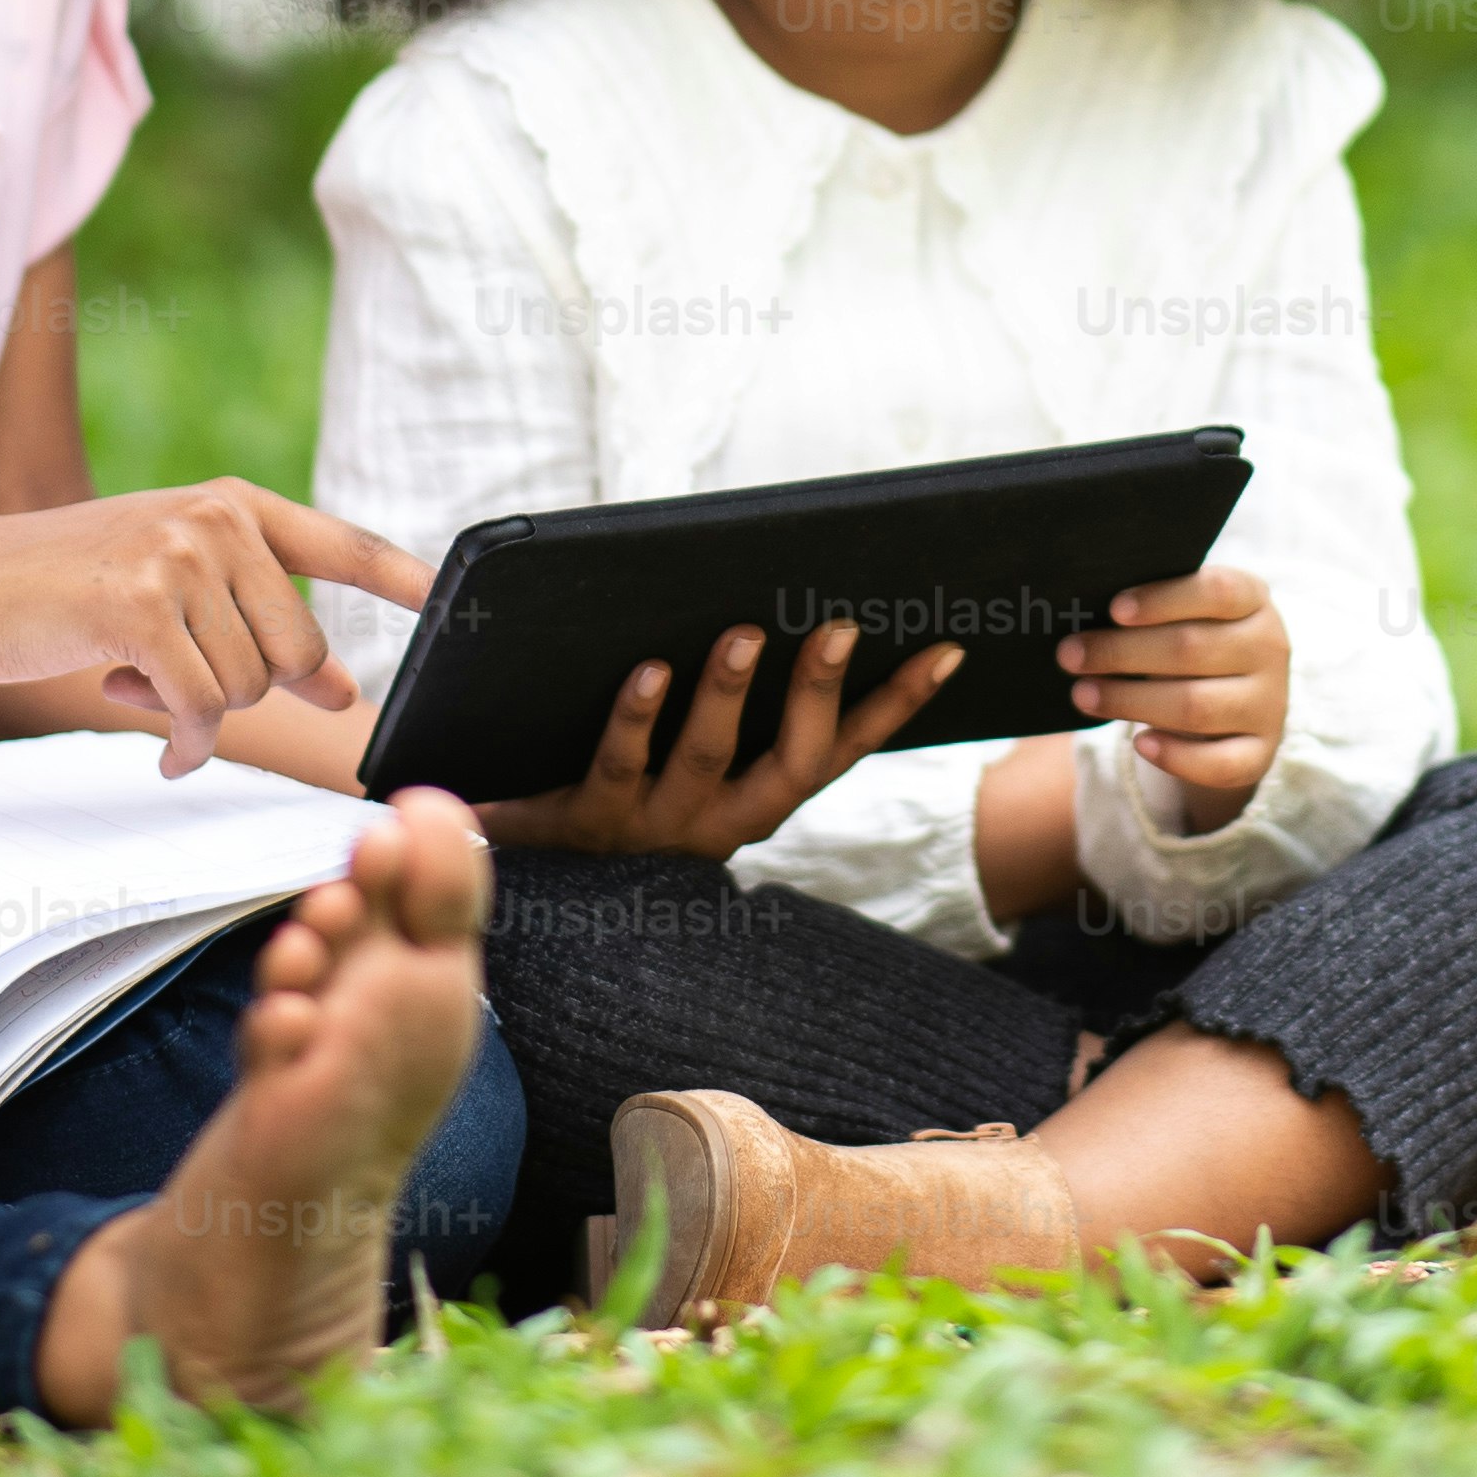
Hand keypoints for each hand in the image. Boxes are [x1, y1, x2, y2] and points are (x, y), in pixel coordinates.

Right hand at [0, 483, 432, 774]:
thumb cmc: (68, 590)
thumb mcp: (174, 588)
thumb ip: (256, 622)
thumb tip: (341, 689)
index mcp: (233, 504)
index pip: (340, 543)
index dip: (399, 578)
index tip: (446, 604)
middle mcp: (216, 519)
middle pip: (297, 651)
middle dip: (248, 688)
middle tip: (179, 678)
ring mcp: (179, 557)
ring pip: (246, 687)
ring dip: (197, 711)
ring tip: (139, 676)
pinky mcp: (140, 607)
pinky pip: (197, 709)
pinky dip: (180, 742)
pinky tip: (144, 728)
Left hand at [480, 618, 963, 856]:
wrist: (531, 874)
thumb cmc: (629, 792)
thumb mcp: (694, 760)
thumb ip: (738, 702)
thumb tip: (776, 601)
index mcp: (758, 801)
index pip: (842, 751)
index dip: (896, 706)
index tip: (945, 652)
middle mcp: (721, 821)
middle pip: (789, 761)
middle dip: (817, 692)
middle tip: (839, 628)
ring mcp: (657, 824)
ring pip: (705, 758)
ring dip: (727, 694)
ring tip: (744, 634)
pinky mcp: (590, 820)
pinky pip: (619, 763)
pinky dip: (637, 716)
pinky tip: (649, 670)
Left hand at [1064, 567, 1286, 831]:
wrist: (1236, 702)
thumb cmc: (1195, 645)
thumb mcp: (1186, 617)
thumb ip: (1150, 612)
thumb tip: (1081, 618)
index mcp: (1253, 600)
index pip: (1216, 591)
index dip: (1164, 599)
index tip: (1113, 610)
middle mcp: (1270, 649)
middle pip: (1192, 649)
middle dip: (1121, 653)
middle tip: (1069, 656)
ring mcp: (1269, 704)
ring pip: (1196, 706)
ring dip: (1130, 701)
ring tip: (1082, 695)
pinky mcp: (1260, 753)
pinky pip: (1219, 763)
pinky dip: (1176, 757)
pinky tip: (1139, 743)